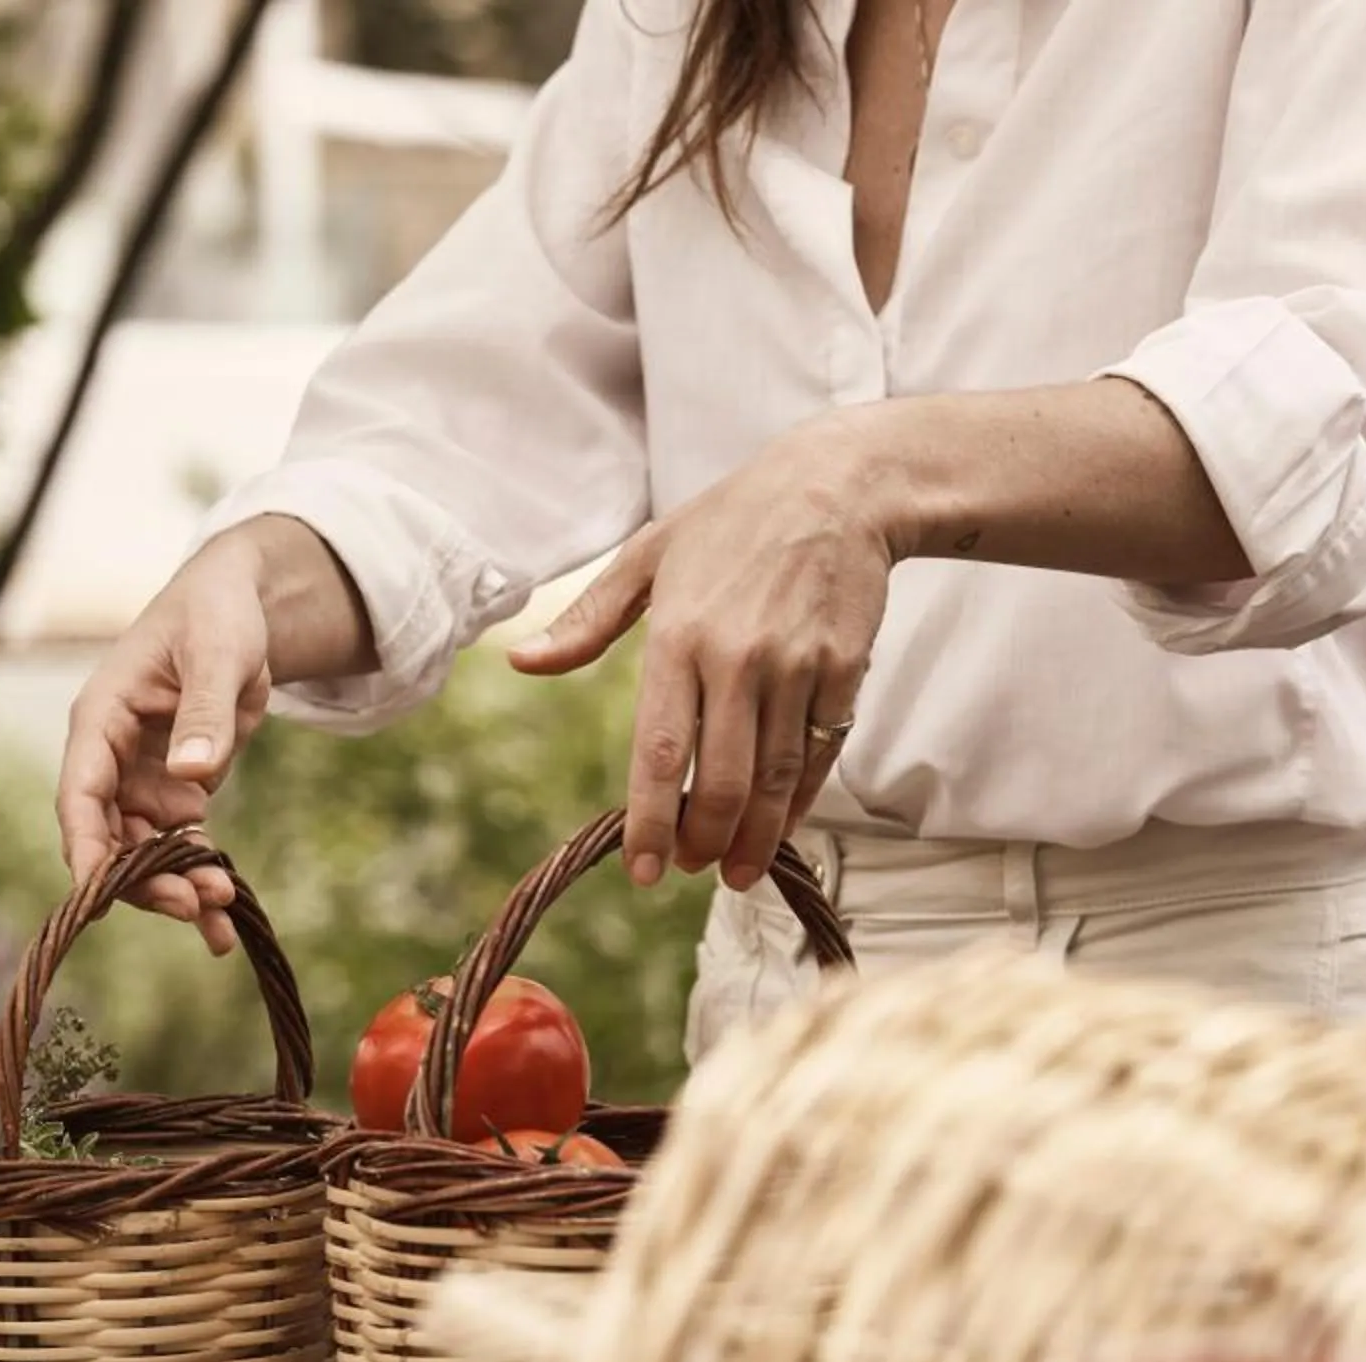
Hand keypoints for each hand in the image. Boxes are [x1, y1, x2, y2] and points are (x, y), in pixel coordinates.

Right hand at [55, 517, 372, 954]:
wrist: (240, 609)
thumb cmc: (217, 616)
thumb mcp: (218, 654)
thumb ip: (204, 714)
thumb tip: (192, 775)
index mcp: (101, 719)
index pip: (79, 793)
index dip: (86, 847)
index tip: (100, 895)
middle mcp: (111, 758)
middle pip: (108, 837)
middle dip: (143, 878)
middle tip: (192, 904)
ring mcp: (141, 782)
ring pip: (143, 854)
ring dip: (176, 886)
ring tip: (223, 909)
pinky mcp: (175, 795)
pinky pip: (178, 850)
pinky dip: (198, 882)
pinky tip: (224, 923)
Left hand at [510, 417, 892, 890]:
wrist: (842, 485)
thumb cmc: (732, 521)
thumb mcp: (648, 555)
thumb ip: (586, 621)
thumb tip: (521, 662)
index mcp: (679, 635)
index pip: (661, 752)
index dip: (652, 821)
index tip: (645, 871)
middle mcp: (738, 658)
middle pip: (722, 780)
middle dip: (704, 840)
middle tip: (691, 869)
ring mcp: (797, 667)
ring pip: (775, 778)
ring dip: (754, 837)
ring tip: (735, 870)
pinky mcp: (845, 670)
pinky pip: (818, 755)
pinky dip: (799, 801)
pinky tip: (780, 828)